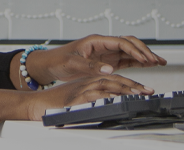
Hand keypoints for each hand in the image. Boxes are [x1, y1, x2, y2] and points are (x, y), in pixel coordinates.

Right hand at [22, 74, 154, 120]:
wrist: (35, 103)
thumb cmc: (54, 103)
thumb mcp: (77, 98)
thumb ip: (91, 97)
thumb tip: (107, 102)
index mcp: (88, 82)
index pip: (113, 79)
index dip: (129, 83)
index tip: (143, 89)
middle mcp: (87, 82)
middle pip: (114, 80)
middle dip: (133, 85)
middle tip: (148, 91)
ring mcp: (81, 89)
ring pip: (107, 84)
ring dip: (125, 88)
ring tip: (139, 93)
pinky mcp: (76, 97)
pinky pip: (95, 95)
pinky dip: (107, 95)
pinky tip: (118, 98)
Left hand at [27, 34, 165, 84]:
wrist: (50, 65)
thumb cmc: (59, 60)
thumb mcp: (73, 63)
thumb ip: (91, 66)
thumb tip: (110, 68)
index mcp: (96, 41)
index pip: (121, 42)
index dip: (135, 50)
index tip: (145, 59)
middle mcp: (104, 45)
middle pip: (130, 44)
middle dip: (145, 51)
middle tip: (158, 61)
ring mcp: (107, 53)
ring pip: (131, 52)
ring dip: (145, 56)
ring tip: (161, 62)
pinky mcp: (107, 62)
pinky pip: (126, 60)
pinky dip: (138, 62)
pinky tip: (149, 65)